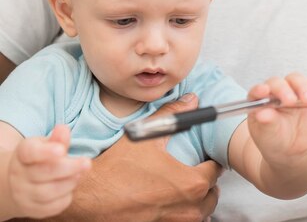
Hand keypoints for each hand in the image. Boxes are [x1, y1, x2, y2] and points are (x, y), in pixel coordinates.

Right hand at [8, 125, 89, 218]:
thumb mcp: (45, 144)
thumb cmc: (40, 158)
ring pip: (47, 192)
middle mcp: (19, 175)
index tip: (62, 150)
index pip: (30, 152)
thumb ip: (57, 139)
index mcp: (23, 154)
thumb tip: (63, 129)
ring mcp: (23, 195)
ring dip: (69, 183)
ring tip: (80, 174)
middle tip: (87, 163)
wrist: (20, 182)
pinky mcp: (32, 210)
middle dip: (68, 168)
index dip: (46, 152)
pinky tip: (71, 186)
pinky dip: (65, 197)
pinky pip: (51, 207)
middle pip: (43, 173)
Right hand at [48, 94, 221, 221]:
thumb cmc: (117, 168)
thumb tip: (191, 100)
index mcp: (190, 183)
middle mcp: (186, 209)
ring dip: (196, 202)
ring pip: (199, 214)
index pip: (215, 171)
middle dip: (206, 183)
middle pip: (211, 196)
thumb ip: (173, 114)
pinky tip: (168, 203)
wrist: (88, 198)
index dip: (211, 160)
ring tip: (184, 188)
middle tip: (196, 171)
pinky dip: (180, 215)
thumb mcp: (147, 135)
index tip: (205, 156)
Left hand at [246, 74, 306, 164]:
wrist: (291, 150)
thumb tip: (262, 114)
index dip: (259, 90)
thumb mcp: (268, 135)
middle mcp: (274, 93)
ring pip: (295, 80)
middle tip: (290, 101)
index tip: (264, 90)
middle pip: (278, 83)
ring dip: (302, 87)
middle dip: (284, 90)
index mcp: (258, 101)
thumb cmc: (274, 140)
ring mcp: (291, 92)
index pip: (256, 92)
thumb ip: (267, 123)